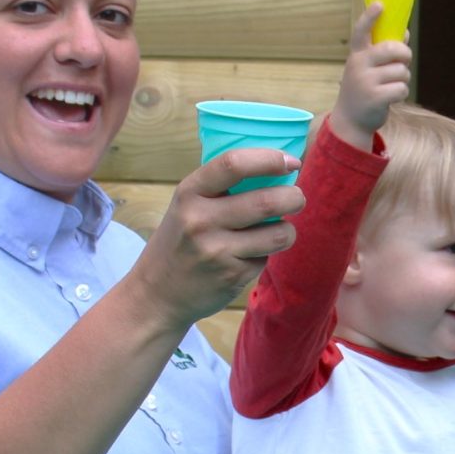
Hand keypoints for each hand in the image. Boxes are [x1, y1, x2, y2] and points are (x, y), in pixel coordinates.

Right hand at [128, 150, 303, 330]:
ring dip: (288, 230)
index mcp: (189, 193)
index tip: (291, 161)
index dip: (269, 159)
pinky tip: (252, 255)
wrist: (157, 294)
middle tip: (297, 198)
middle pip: (267, 201)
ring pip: (278, 233)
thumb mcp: (186, 206)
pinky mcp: (233, 275)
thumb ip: (220, 188)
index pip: (233, 164)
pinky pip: (267, 257)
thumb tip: (274, 168)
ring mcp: (217, 250)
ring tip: (281, 229)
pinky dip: (268, 253)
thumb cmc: (180, 242)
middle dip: (294, 197)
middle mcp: (201, 220)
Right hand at [332, 3, 412, 144]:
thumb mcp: (368, 68)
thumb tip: (405, 33)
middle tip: (404, 60)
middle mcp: (359, 65)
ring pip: (401, 71)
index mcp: (357, 54)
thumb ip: (384, 51)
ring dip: (403, 79)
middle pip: (392, 49)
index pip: (362, 30)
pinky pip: (402, 88)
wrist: (351, 119)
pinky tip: (392, 97)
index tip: (380, 4)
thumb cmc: (364, 88)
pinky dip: (402, 93)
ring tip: (392, 85)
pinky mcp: (376, 98)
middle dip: (405, 54)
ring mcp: (366, 81)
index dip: (371, 17)